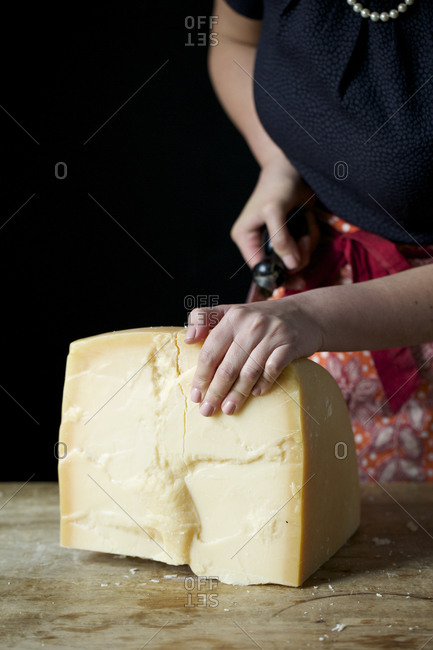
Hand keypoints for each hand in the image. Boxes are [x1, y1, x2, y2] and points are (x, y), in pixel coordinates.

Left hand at [184, 296, 323, 416]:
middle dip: (215, 392)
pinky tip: (255, 394)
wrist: (305, 314)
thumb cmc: (262, 318)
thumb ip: (205, 319)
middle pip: (227, 366)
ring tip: (227, 409)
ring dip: (237, 394)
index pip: (211, 351)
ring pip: (249, 372)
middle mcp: (251, 325)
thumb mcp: (233, 312)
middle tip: (207, 410)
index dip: (201, 376)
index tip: (196, 395)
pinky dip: (263, 384)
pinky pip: (272, 370)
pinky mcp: (289, 346)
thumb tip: (187, 339)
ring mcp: (272, 335)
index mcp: (233, 316)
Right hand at [230, 152, 319, 271]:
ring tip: (307, 223)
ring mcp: (278, 240)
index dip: (277, 276)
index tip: (297, 278)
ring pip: (296, 259)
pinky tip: (309, 219)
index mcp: (246, 238)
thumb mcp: (274, 211)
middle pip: (280, 268)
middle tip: (304, 241)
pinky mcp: (293, 234)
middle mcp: (259, 242)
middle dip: (297, 256)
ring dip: (307, 245)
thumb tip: (291, 265)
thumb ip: (281, 239)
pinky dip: (311, 235)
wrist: (293, 166)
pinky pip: (305, 247)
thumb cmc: (277, 185)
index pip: (258, 269)